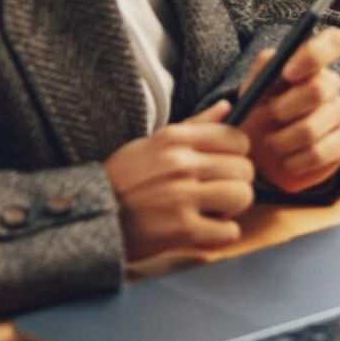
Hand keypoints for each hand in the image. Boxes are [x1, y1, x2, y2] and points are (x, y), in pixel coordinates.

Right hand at [102, 103, 255, 260]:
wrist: (95, 214)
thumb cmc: (125, 178)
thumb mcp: (155, 143)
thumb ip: (196, 125)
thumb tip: (227, 106)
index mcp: (176, 138)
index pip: (237, 139)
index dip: (236, 155)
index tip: (225, 165)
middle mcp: (182, 164)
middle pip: (244, 169)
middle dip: (236, 182)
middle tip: (219, 191)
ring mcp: (183, 196)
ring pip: (242, 196)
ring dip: (232, 207)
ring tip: (213, 209)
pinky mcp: (183, 230)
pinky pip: (229, 231)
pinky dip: (221, 234)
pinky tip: (204, 229)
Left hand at [238, 26, 339, 194]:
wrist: (261, 157)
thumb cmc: (255, 116)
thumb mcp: (251, 90)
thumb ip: (263, 70)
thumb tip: (278, 61)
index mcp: (309, 63)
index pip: (334, 41)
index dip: (314, 55)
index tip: (287, 72)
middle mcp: (330, 83)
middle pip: (319, 89)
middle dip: (285, 107)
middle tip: (270, 115)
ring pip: (313, 127)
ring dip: (283, 140)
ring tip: (272, 143)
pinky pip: (319, 153)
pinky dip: (294, 161)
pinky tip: (287, 160)